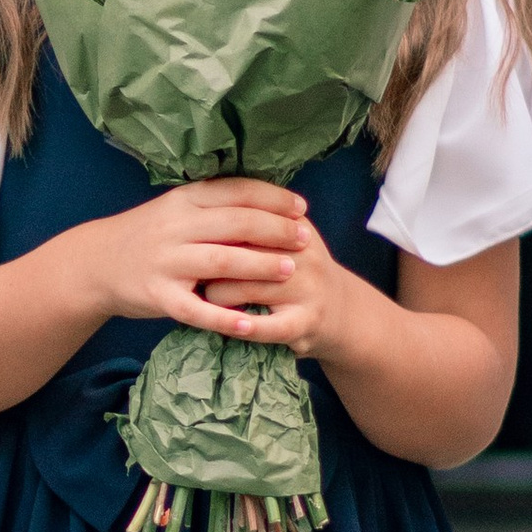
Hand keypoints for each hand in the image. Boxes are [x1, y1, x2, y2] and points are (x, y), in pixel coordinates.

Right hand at [85, 180, 310, 336]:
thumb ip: (213, 205)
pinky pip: (197, 309)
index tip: (301, 208)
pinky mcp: (158, 296)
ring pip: (223, 262)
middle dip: (277, 231)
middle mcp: (175, 227)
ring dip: (261, 266)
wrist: (94, 264)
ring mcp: (166, 262)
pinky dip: (224, 318)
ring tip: (290, 270)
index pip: (237, 191)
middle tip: (305, 240)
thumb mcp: (175, 209)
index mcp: (184, 200)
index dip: (274, 198)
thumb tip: (268, 201)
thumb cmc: (147, 236)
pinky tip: (248, 324)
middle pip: (237, 224)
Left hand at [198, 211, 380, 367]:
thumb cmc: (296, 269)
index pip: (246, 217)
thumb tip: (200, 204)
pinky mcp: (305, 322)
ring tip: (204, 296)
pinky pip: (269, 326)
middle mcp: (304, 253)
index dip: (213, 229)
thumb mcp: (285, 237)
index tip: (190, 237)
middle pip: (242, 250)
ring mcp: (307, 289)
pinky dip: (246, 327)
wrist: (341, 310)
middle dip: (210, 262)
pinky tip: (229, 326)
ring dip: (216, 295)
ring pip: (247, 287)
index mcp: (294, 226)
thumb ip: (252, 219)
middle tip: (190, 270)